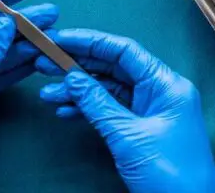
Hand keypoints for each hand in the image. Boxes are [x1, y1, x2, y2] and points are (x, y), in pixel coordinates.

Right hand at [36, 29, 214, 192]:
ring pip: (107, 89)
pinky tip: (64, 111)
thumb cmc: (171, 174)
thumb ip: (98, 103)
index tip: (59, 40)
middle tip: (44, 63)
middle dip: (77, 65)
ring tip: (47, 94)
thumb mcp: (128, 136)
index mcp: (166, 84)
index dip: (89, 42)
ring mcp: (150, 110)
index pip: (124, 50)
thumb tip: (72, 77)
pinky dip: (87, 109)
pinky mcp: (141, 128)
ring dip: (77, 90)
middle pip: (113, 67)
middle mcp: (159, 91)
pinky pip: (110, 109)